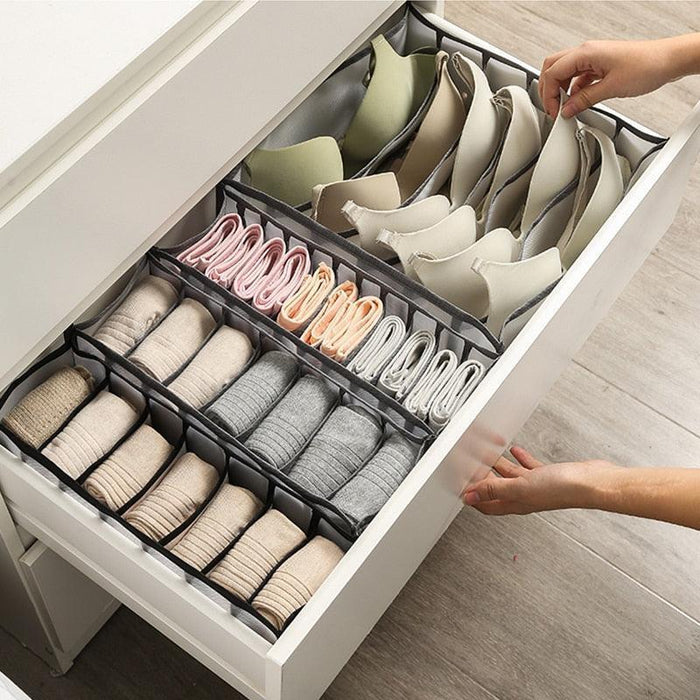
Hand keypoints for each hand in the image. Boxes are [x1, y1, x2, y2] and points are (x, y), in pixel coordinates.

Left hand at [462, 446, 620, 514]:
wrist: (592, 483)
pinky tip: (516, 450)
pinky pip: (528, 467)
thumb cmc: (562, 489)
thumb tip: (470, 496)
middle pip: (497, 489)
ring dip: (499, 466)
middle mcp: (524, 496)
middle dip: (483, 479)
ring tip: (488, 455)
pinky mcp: (548, 475)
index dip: (473, 498)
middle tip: (472, 467)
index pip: (487, 504)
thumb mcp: (520, 487)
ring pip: (511, 476)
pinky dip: (520, 458)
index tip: (462, 488)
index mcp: (515, 503)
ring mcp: (536, 486)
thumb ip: (493, 489)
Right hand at [539, 38, 677, 119]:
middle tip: (552, 108)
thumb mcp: (611, 88)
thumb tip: (567, 110)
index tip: (554, 111)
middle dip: (548, 89)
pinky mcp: (600, 64)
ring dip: (560, 89)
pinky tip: (577, 101)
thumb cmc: (647, 66)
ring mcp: (593, 57)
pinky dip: (573, 89)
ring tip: (564, 107)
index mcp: (586, 53)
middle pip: (553, 67)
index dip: (549, 95)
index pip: (553, 73)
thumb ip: (584, 100)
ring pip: (564, 72)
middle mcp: (587, 52)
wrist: (668, 61)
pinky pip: (578, 76)